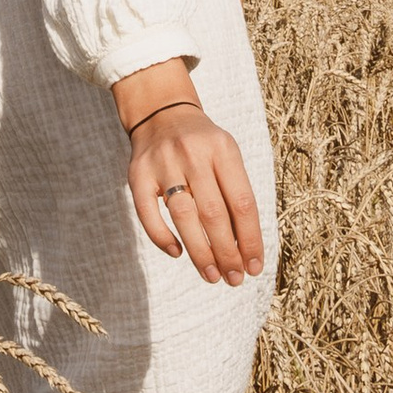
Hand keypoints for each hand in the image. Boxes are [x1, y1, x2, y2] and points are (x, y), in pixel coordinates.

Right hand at [110, 63, 260, 287]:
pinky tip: (177, 253)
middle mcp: (193, 154)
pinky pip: (147, 213)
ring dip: (200, 251)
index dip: (250, 239)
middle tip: (234, 279)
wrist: (162, 113)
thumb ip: (235, 195)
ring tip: (212, 275)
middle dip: (227, 252)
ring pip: (184, 216)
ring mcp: (163, 164)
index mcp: (223, 150)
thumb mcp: (226, 157)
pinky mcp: (137, 174)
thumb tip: (244, 249)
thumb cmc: (202, 147)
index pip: (242, 202)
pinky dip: (162, 236)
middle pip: (214, 213)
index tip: (254, 266)